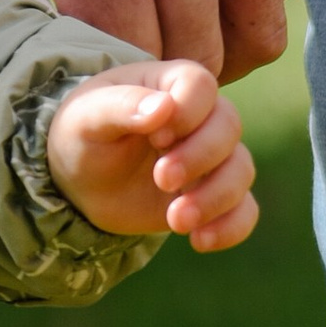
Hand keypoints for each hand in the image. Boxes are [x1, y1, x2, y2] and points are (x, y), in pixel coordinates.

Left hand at [0, 0, 294, 79]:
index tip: (92, 84)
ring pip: (250, 41)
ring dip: (217, 63)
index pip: (121, 60)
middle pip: (189, 62)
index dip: (109, 87)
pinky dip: (246, 15)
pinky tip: (206, 2)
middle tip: (137, 81)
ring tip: (179, 54)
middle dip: (162, 85)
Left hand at [44, 58, 257, 253]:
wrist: (81, 182)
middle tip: (161, 180)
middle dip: (200, 158)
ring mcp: (211, 158)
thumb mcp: (87, 117)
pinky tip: (200, 241)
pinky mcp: (213, 196)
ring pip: (241, 170)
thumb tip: (163, 108)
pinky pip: (244, 210)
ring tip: (176, 221)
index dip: (188, 112)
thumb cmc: (83, 136)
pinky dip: (231, 227)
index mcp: (169, 85)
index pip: (201, 86)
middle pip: (229, 127)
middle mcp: (200, 118)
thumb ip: (122, 106)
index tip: (157, 136)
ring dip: (216, 198)